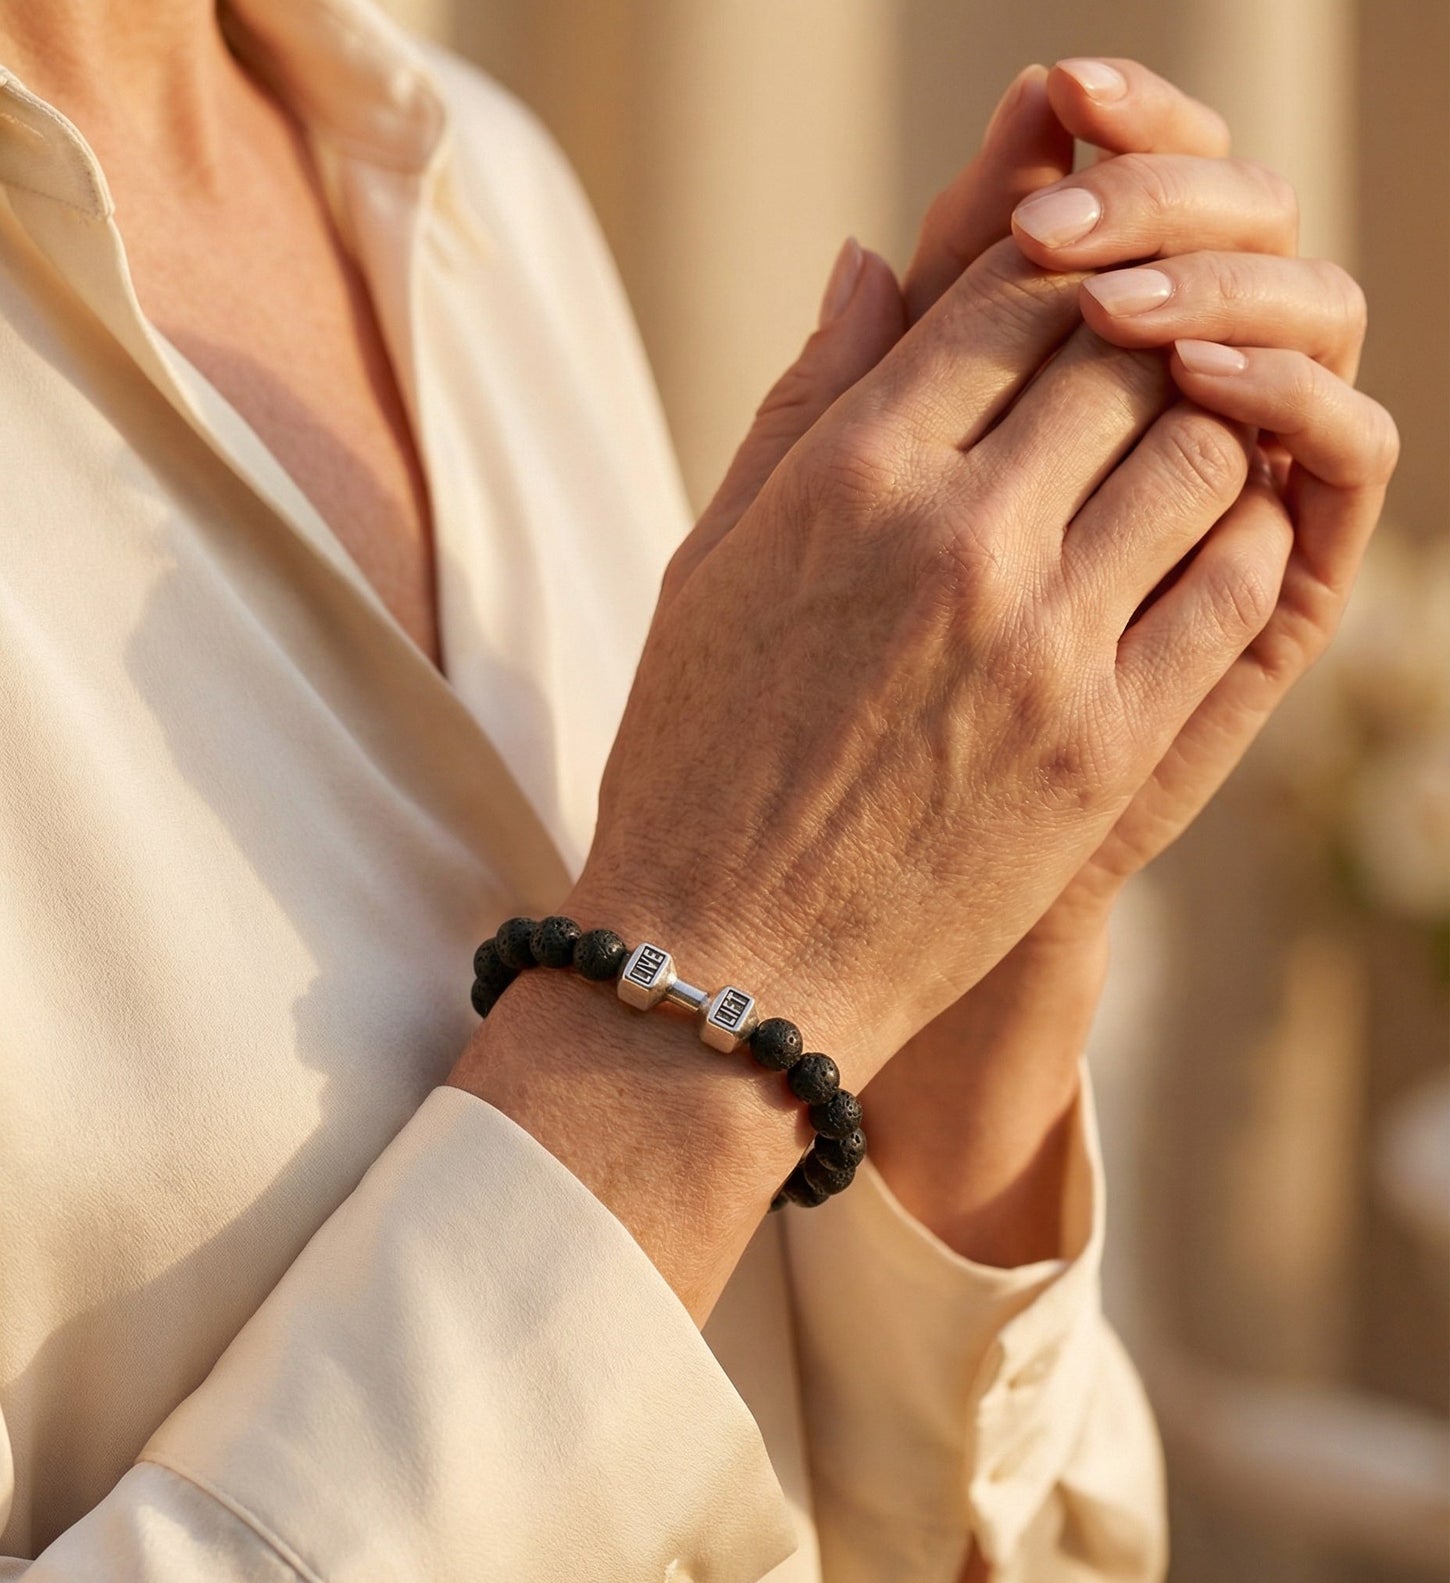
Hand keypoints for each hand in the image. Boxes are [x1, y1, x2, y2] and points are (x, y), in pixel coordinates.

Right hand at [572, 119, 1303, 1090]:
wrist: (726, 964)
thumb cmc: (696, 764)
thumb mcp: (711, 565)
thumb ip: (800, 405)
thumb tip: (870, 261)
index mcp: (849, 480)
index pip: (1007, 302)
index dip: (1054, 283)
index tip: (1062, 316)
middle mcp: (957, 540)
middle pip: (1120, 358)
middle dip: (1137, 342)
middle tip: (1132, 374)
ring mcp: (1044, 644)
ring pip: (1197, 452)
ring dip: (1199, 430)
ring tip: (1170, 455)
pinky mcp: (1107, 743)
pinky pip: (1230, 584)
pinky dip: (1238, 536)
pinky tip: (1201, 547)